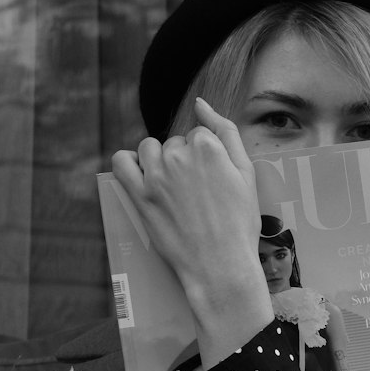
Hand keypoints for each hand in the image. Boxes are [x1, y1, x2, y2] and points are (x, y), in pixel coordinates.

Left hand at [110, 99, 270, 366]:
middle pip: (175, 143)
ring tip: (173, 189)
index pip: (199, 135)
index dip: (207, 158)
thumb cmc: (239, 224)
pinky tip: (142, 176)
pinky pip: (121, 163)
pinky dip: (128, 164)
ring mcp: (155, 175)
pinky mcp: (139, 196)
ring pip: (149, 149)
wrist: (220, 266)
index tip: (212, 183)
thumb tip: (201, 104)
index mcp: (208, 147)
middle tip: (196, 195)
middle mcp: (179, 155)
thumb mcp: (247, 174)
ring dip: (158, 161)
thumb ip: (226, 131)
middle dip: (184, 161)